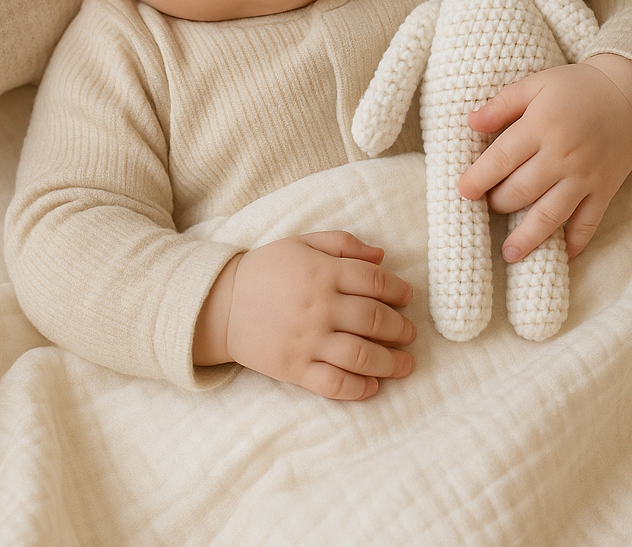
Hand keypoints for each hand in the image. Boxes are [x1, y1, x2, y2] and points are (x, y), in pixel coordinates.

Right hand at [195, 232, 415, 400]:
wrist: (220, 304)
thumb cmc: (266, 269)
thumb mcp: (302, 243)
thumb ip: (343, 244)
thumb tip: (383, 256)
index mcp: (322, 272)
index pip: (375, 281)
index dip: (399, 290)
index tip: (407, 297)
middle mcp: (320, 307)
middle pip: (375, 319)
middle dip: (401, 329)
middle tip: (410, 333)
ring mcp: (308, 340)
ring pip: (361, 355)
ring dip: (390, 362)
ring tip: (406, 364)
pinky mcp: (295, 369)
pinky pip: (334, 384)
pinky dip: (359, 388)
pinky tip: (373, 386)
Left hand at [457, 55, 631, 260]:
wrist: (628, 94)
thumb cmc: (575, 87)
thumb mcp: (536, 84)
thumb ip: (502, 104)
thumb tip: (470, 122)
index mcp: (541, 126)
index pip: (502, 159)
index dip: (478, 178)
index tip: (463, 191)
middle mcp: (563, 155)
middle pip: (522, 190)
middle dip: (499, 204)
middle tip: (488, 207)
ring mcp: (586, 176)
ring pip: (551, 214)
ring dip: (528, 237)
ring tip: (510, 254)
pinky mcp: (605, 189)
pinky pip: (589, 222)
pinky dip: (576, 241)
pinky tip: (561, 255)